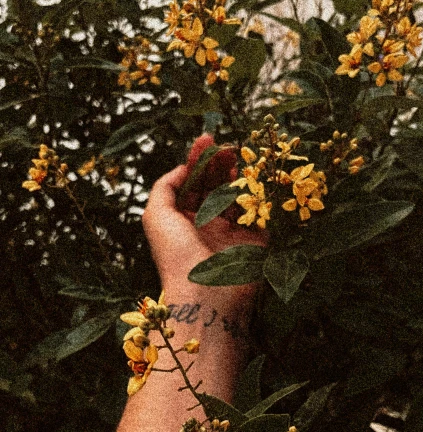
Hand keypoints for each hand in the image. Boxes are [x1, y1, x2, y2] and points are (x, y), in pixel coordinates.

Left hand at [142, 134, 266, 308]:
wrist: (205, 292)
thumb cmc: (175, 254)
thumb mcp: (155, 215)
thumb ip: (164, 186)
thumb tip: (184, 168)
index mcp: (183, 221)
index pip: (192, 183)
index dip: (197, 160)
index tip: (205, 139)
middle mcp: (207, 226)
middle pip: (214, 185)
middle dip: (218, 163)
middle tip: (224, 144)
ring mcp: (232, 233)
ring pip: (236, 194)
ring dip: (236, 173)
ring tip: (235, 154)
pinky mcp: (255, 241)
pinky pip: (258, 210)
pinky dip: (257, 192)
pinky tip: (252, 175)